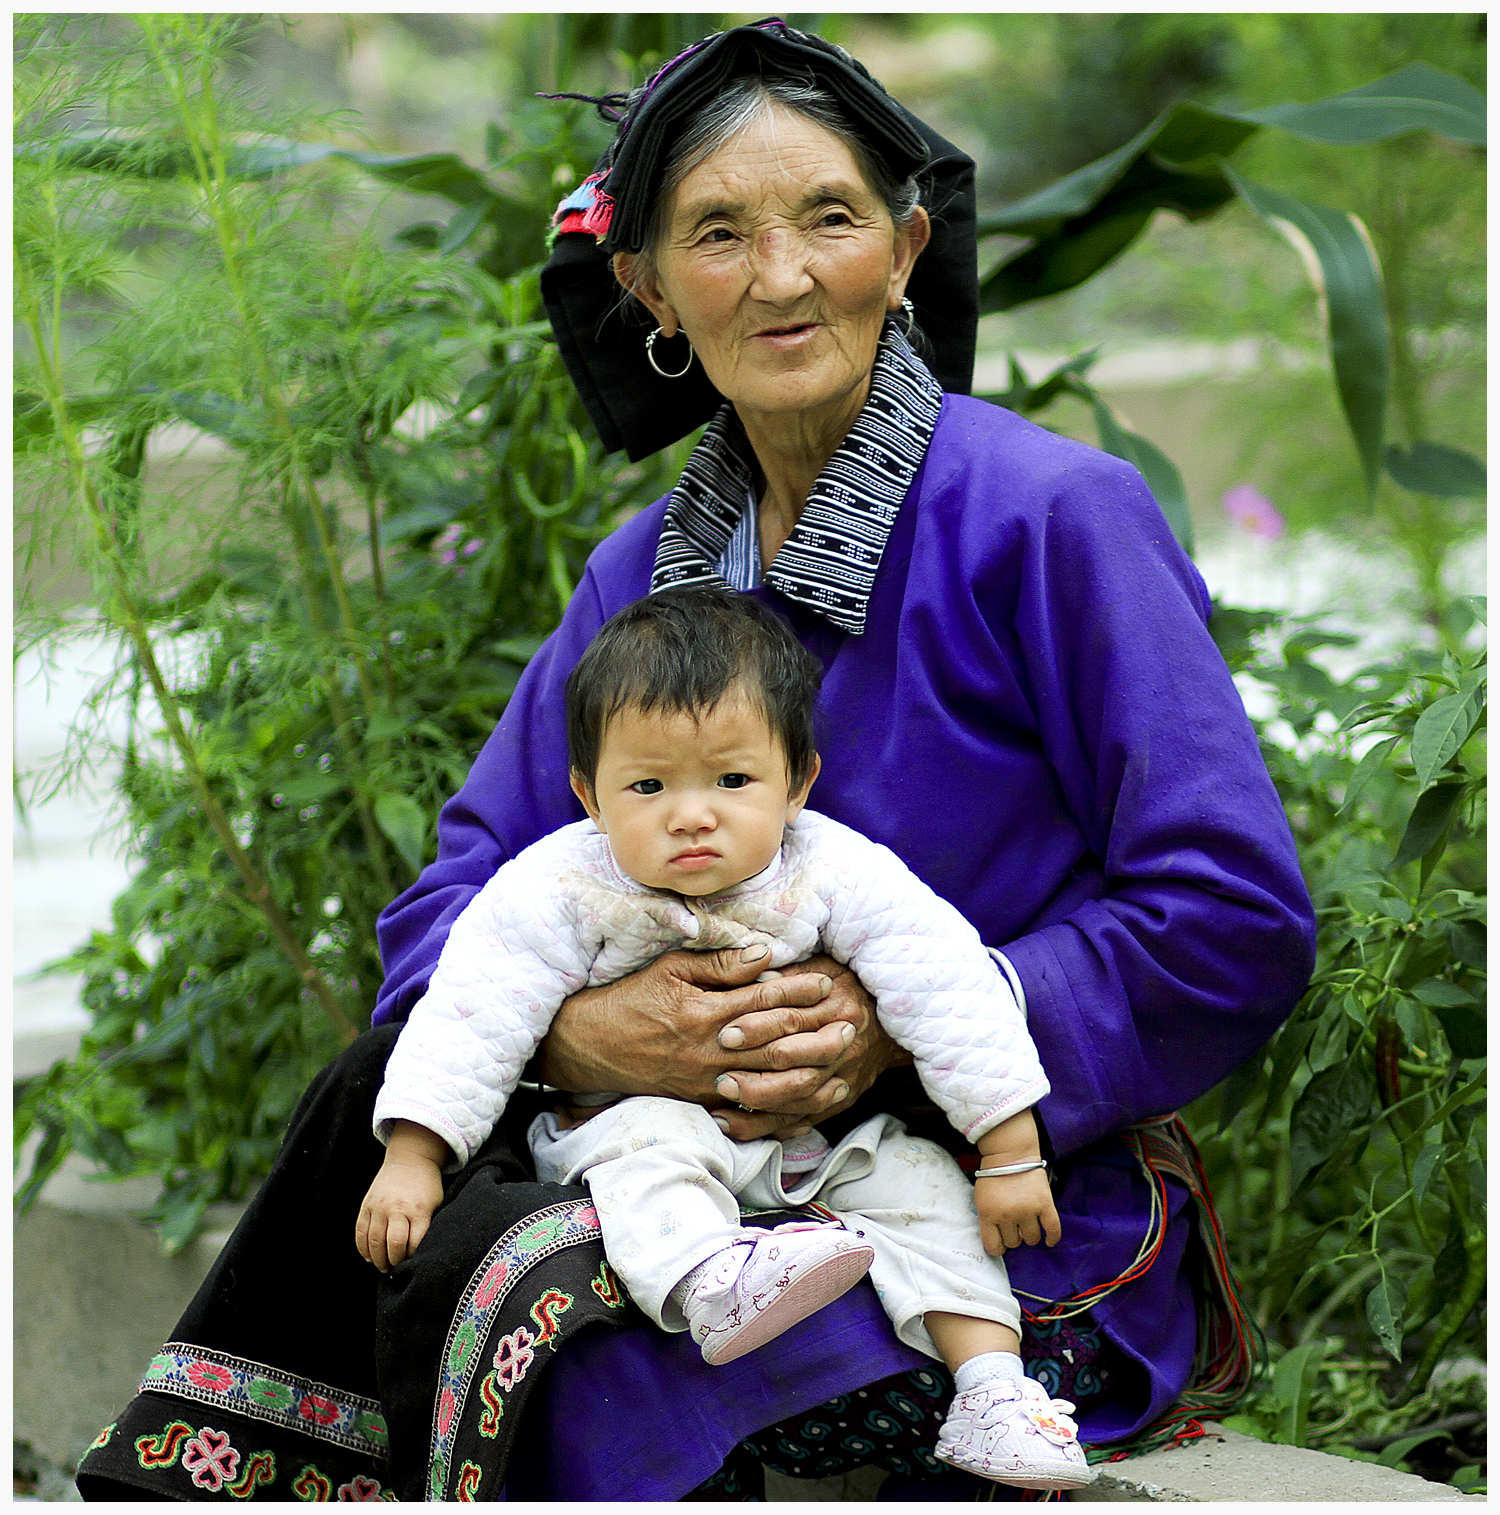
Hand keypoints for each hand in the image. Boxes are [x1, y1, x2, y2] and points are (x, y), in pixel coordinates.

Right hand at [355, 1122, 447, 1272]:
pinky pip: (360, 1232)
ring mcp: (379, 1206)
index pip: (414, 1243)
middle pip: (393, 1244)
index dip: (413, 1258)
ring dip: (378, 1259)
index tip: (414, 1263)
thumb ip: (429, 1226)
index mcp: (419, 1210)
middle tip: (396, 1269)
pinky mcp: (366, 1205)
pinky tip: (369, 1257)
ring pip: (374, 1241)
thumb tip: (425, 1254)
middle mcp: (398, 1208)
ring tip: (383, 1267)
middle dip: (394, 1262)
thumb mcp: (437, 1204)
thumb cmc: (427, 1186)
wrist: (410, 1159)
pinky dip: (363, 1248)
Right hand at [532, 947, 906, 1140]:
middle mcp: (708, 1052)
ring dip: (808, 1076)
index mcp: (703, 1014)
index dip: (798, 991)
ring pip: (768, 1085)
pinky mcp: (701, 1102)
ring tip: (839, 1066)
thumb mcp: (671, 969)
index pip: (763, 1001)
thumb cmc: (633, 998)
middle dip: (815, 1036)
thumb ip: (719, 965)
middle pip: (775, 1046)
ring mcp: (705, 1083)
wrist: (590, 1046)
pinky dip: (780, 1109)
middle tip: (850, 1025)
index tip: (827, 983)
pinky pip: (749, 1111)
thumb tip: (766, 955)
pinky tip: (805, 1104)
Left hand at [713, 954, 908, 1139]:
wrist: (890, 1020)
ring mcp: (845, 1075)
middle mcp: (843, 1043)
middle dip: (756, 1071)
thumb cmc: (844, 984)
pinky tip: (736, 1125)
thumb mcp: (821, 965)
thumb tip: (749, 969)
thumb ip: (786, 972)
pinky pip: (804, 1118)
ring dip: (760, 1102)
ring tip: (724, 1099)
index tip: (723, 1033)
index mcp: (836, 1006)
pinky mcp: (841, 1099)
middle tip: (721, 1076)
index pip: (792, 1019)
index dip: (756, 1027)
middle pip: (797, 1063)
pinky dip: (770, 1125)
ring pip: (801, 1096)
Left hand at [975, 1170, 1061, 1255]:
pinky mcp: (1044, 1204)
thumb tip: (997, 1243)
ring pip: (1031, 1239)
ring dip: (1029, 1235)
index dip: (998, 1248)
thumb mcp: (981, 1200)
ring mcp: (1027, 1210)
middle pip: (1014, 1242)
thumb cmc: (993, 1177)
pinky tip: (1049, 1241)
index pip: (994, 1246)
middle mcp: (1008, 1214)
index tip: (1001, 1244)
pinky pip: (1053, 1229)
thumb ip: (987, 1221)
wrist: (1010, 1155)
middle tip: (1014, 1226)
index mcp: (988, 1214)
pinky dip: (1052, 1237)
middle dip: (1013, 1236)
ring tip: (1027, 1225)